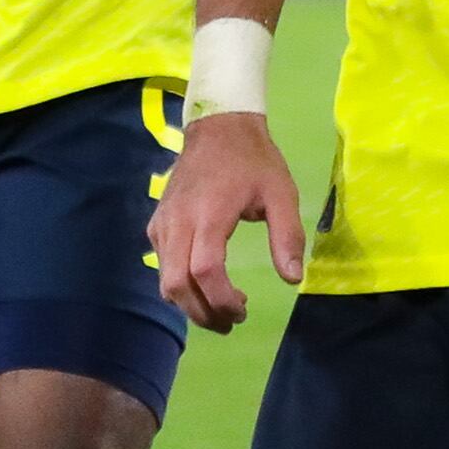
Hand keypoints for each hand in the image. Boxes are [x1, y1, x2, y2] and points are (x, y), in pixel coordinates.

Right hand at [149, 113, 306, 332]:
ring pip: (164, 280)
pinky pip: (161, 265)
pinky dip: (179, 285)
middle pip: (177, 284)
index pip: (205, 271)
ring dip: (191, 303)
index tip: (243, 310)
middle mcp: (178, 222)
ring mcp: (163, 223)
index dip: (221, 299)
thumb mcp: (281, 193)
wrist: (217, 126)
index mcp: (209, 213)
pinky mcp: (157, 223)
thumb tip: (292, 278)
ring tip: (221, 307)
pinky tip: (205, 284)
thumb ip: (287, 236)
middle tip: (231, 321)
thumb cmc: (253, 160)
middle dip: (202, 313)